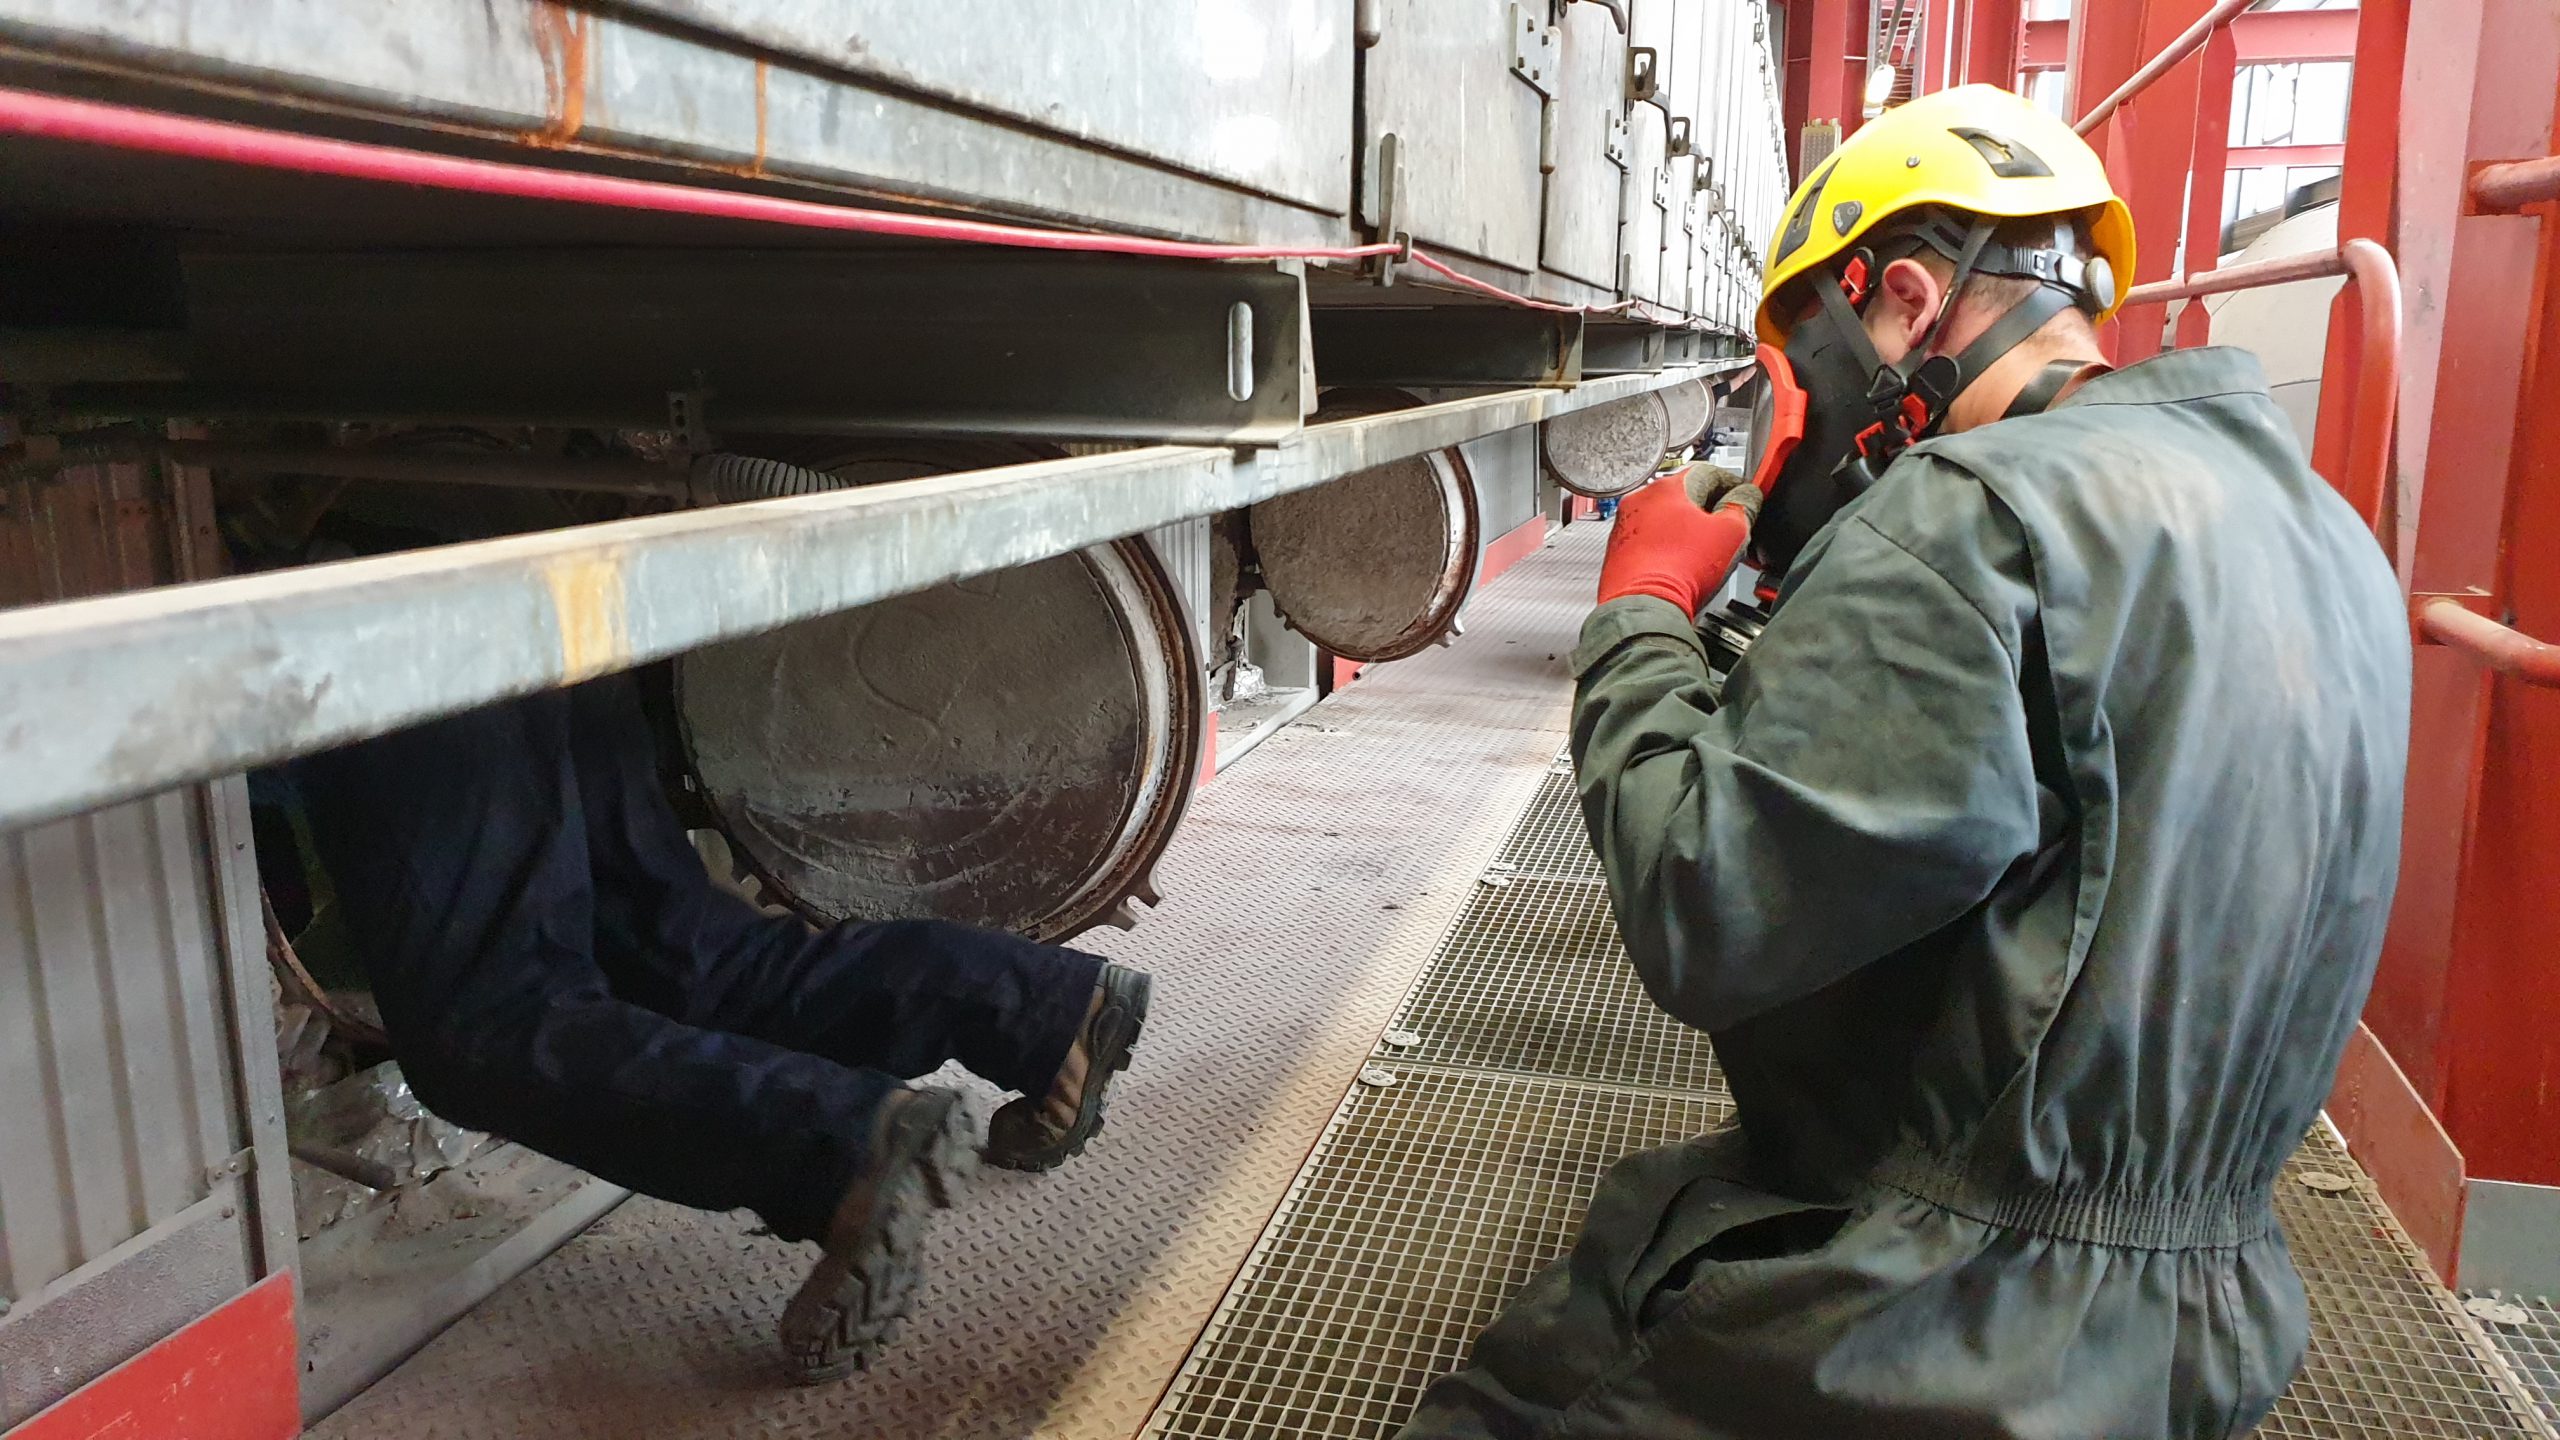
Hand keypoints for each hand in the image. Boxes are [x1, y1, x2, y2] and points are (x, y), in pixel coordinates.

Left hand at [1594, 468, 1755, 613]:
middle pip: (1684, 497)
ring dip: (1684, 532)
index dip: (1732, 486)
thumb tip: (1747, 498)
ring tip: (1701, 555)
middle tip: (1725, 531)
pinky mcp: (1617, 553)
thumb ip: (1743, 508)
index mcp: (1667, 487)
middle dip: (1707, 512)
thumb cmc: (1679, 571)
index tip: (1742, 500)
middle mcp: (1639, 501)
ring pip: (1664, 521)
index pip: (1709, 474)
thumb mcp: (1730, 534)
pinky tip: (1677, 568)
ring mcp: (1624, 527)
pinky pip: (1648, 544)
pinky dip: (1664, 551)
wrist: (1642, 607)